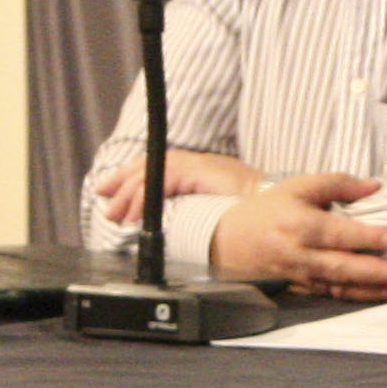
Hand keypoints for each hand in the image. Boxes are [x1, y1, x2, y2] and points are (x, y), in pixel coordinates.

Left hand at [92, 146, 266, 229]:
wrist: (278, 209)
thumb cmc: (257, 217)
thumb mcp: (220, 212)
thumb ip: (197, 211)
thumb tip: (173, 224)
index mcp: (204, 171)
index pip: (161, 168)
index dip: (133, 178)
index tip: (111, 191)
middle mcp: (201, 162)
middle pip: (152, 166)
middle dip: (123, 184)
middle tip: (108, 205)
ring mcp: (201, 165)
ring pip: (154, 172)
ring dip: (131, 195)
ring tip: (117, 214)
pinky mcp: (200, 171)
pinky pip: (163, 180)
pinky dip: (145, 197)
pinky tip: (135, 214)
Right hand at [210, 171, 386, 300]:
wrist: (231, 241)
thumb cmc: (271, 208)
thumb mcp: (299, 186)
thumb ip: (338, 183)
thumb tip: (376, 186)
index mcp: (297, 224)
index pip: (335, 232)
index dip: (364, 237)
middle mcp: (299, 254)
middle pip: (342, 266)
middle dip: (378, 273)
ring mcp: (302, 276)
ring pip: (342, 286)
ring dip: (376, 291)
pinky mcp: (304, 288)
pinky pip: (336, 295)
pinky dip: (362, 297)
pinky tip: (385, 296)